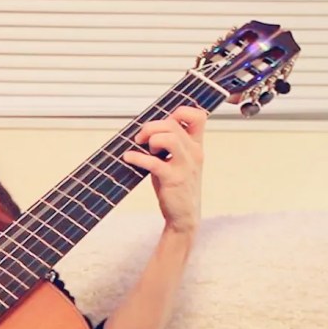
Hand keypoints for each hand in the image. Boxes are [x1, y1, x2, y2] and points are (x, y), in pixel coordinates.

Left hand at [123, 105, 205, 234]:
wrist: (184, 216)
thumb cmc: (177, 186)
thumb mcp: (178, 161)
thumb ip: (170, 143)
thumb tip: (149, 127)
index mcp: (196, 145)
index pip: (198, 116)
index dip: (179, 112)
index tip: (163, 123)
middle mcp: (194, 152)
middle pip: (173, 124)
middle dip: (151, 127)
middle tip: (141, 140)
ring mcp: (185, 166)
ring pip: (168, 137)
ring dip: (150, 140)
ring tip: (145, 150)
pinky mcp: (173, 179)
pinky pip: (154, 162)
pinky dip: (137, 157)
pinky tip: (129, 158)